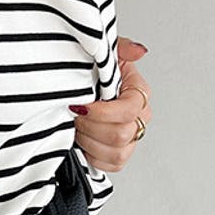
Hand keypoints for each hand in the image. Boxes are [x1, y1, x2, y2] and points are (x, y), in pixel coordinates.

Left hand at [68, 37, 152, 172]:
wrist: (80, 85)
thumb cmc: (93, 71)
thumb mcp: (105, 53)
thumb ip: (121, 48)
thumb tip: (138, 51)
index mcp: (139, 93)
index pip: (129, 109)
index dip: (103, 112)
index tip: (82, 106)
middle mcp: (140, 118)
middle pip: (121, 134)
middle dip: (90, 126)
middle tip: (74, 115)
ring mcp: (131, 138)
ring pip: (116, 153)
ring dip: (89, 141)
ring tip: (76, 127)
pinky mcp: (119, 155)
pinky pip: (111, 165)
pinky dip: (92, 156)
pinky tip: (83, 141)